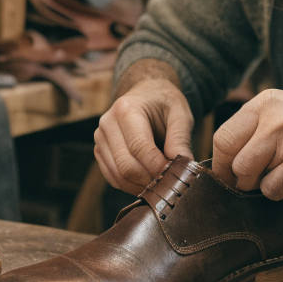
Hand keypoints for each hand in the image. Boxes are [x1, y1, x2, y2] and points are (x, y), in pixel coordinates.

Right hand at [94, 76, 193, 193]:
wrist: (146, 94)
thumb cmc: (164, 103)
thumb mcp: (180, 113)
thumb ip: (180, 138)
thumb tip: (182, 165)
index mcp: (126, 109)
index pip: (139, 147)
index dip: (158, 166)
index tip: (176, 176)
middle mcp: (107, 124)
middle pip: (126, 166)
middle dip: (150, 180)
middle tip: (171, 184)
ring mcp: (100, 139)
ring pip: (118, 176)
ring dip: (142, 186)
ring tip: (163, 184)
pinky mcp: (100, 151)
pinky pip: (113, 178)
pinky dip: (132, 186)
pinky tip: (150, 182)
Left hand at [212, 89, 282, 199]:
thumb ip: (256, 126)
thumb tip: (224, 157)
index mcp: (265, 102)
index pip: (224, 136)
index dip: (221, 161)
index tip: (226, 174)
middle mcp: (273, 117)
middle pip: (231, 157)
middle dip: (236, 176)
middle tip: (250, 181)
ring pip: (247, 174)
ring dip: (259, 184)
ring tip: (279, 175)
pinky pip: (271, 189)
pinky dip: (279, 192)